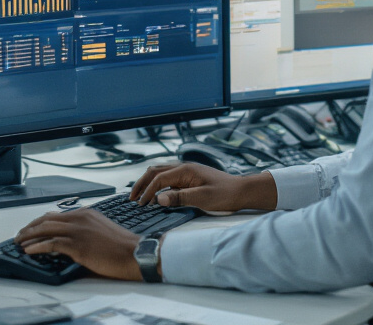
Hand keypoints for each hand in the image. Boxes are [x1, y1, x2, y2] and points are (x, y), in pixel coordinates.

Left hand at [15, 208, 142, 280]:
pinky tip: (29, 250)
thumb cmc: (121, 246)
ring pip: (45, 229)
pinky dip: (36, 246)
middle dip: (30, 227)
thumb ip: (85, 230)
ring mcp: (78, 231)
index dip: (40, 221)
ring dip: (28, 236)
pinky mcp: (77, 245)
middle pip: (46, 219)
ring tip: (19, 242)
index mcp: (86, 213)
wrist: (135, 253)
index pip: (56, 214)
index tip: (31, 228)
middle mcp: (80, 218)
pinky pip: (51, 243)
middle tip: (20, 235)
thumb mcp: (101, 231)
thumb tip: (69, 239)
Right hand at [129, 163, 276, 212]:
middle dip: (142, 184)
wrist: (241, 191)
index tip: (140, 205)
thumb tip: (159, 199)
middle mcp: (183, 167)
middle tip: (131, 198)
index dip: (147, 192)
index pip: (159, 179)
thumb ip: (180, 198)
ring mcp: (186, 171)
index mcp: (185, 170)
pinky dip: (157, 183)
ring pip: (160, 172)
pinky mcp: (189, 177)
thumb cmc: (225, 194)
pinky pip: (168, 177)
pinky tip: (156, 193)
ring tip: (139, 195)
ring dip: (148, 182)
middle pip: (155, 171)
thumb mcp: (203, 198)